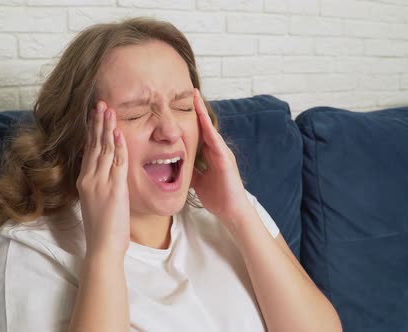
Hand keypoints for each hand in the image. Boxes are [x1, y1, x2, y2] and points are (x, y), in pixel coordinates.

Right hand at [76, 101, 129, 257]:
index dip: (92, 131)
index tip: (94, 115)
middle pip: (94, 145)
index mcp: (85, 182)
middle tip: (100, 103)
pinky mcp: (113, 189)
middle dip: (98, 123)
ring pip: (105, 149)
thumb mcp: (97, 203)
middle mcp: (89, 179)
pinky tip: (118, 132)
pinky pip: (117, 162)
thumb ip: (99, 186)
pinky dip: (119, 146)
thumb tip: (104, 174)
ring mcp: (100, 183)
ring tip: (108, 109)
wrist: (102, 246)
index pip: (89, 150)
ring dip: (107, 128)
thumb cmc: (102, 229)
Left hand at [191, 89, 250, 224]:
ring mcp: (223, 153)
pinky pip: (217, 143)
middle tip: (191, 90)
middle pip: (205, 124)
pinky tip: (204, 121)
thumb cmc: (217, 197)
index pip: (199, 131)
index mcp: (210, 154)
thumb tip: (175, 167)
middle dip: (198, 108)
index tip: (183, 102)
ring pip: (211, 129)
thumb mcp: (198, 181)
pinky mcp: (226, 161)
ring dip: (203, 113)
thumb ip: (190, 170)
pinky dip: (210, 131)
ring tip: (196, 97)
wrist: (232, 211)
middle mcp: (217, 150)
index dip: (192, 117)